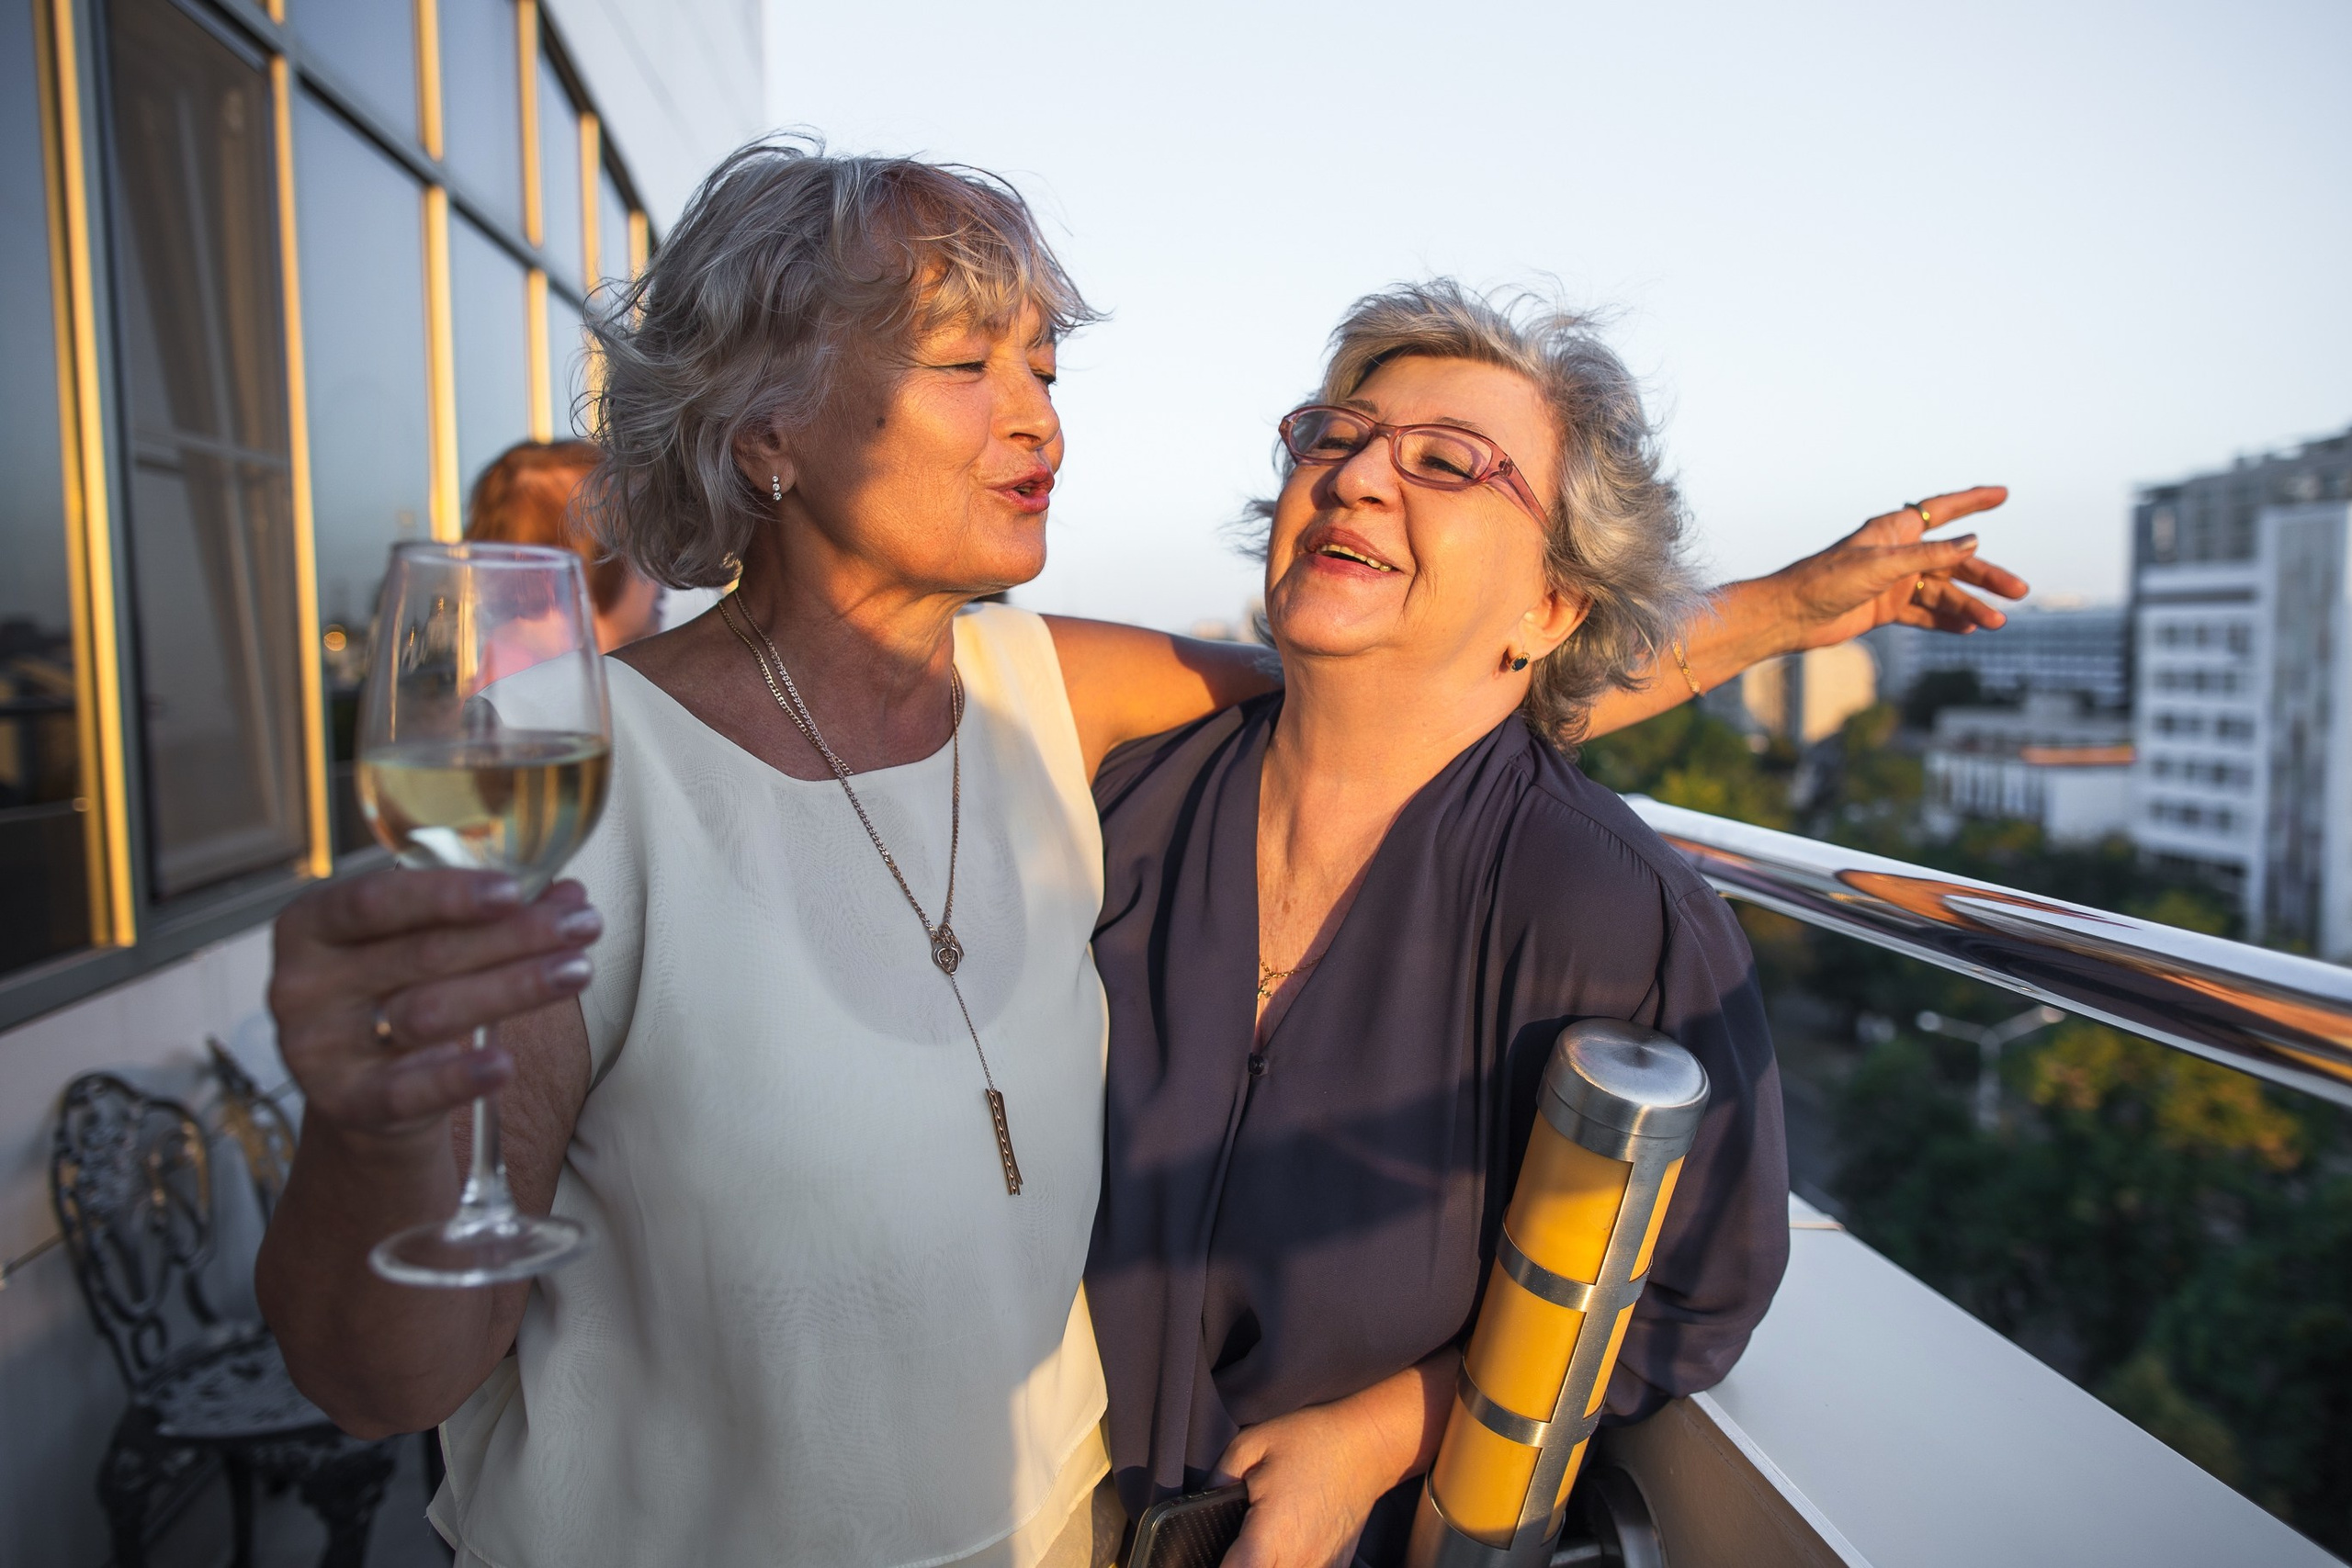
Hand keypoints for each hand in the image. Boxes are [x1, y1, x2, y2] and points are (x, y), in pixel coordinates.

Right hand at [267, 868, 600, 1154]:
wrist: (359, 1089)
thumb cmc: (395, 991)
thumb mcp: (421, 942)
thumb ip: (486, 913)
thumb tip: (569, 894)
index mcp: (310, 926)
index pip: (373, 901)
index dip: (445, 894)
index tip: (515, 890)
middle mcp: (303, 986)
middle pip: (420, 955)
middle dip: (512, 937)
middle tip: (581, 926)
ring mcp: (319, 1049)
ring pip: (429, 1014)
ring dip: (512, 989)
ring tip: (576, 971)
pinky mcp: (347, 1104)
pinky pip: (410, 1090)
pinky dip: (460, 1078)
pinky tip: (505, 1064)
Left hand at [1212, 1404, 1394, 1567]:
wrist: (1368, 1444)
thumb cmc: (1312, 1440)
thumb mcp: (1252, 1444)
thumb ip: (1219, 1478)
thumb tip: (1201, 1500)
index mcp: (1270, 1535)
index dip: (1218, 1567)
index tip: (1210, 1556)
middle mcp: (1297, 1560)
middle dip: (1241, 1565)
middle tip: (1236, 1548)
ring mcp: (1321, 1567)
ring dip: (1268, 1565)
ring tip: (1258, 1549)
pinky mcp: (1336, 1567)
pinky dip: (1291, 1565)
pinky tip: (1283, 1550)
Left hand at [1760, 485, 2027, 652]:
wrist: (1790, 616)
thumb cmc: (1826, 581)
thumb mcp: (1881, 566)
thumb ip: (1927, 556)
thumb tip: (1973, 543)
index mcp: (1894, 531)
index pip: (1942, 510)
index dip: (1973, 501)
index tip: (2004, 493)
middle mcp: (1898, 553)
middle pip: (1953, 561)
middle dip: (1986, 576)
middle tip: (2019, 591)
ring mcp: (1893, 582)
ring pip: (1942, 592)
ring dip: (1969, 606)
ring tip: (1997, 623)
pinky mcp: (1886, 608)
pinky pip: (1924, 614)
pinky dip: (1946, 621)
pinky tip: (1969, 629)